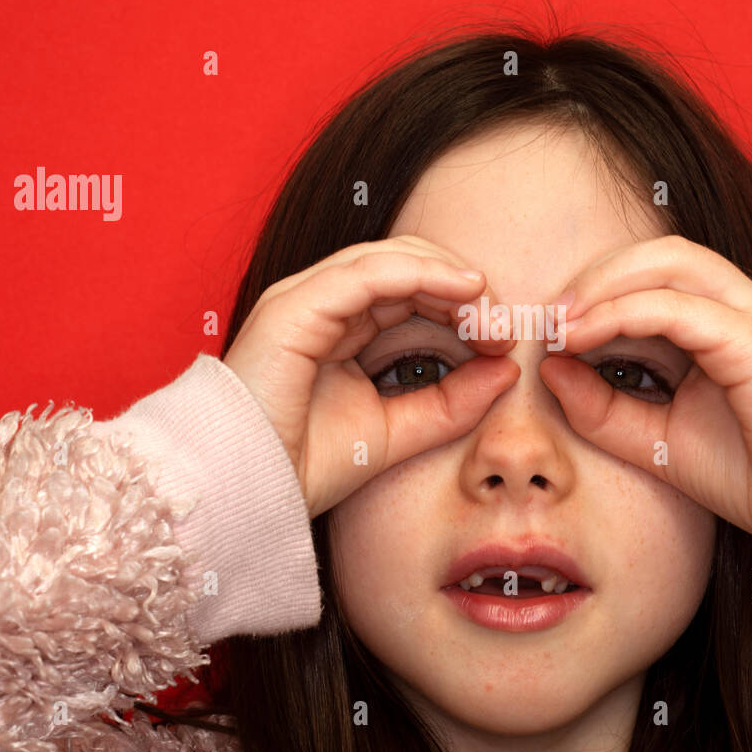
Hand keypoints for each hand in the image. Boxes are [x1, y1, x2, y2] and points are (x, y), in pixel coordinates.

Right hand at [223, 235, 517, 518]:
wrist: (244, 491)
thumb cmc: (303, 465)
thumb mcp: (398, 432)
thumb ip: (452, 404)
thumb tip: (507, 370)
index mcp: (341, 327)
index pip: (413, 292)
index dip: (463, 307)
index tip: (503, 341)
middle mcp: (322, 304)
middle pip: (409, 267)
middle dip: (464, 292)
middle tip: (504, 327)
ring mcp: (305, 299)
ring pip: (393, 260)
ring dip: (450, 280)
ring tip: (489, 309)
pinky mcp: (295, 305)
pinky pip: (369, 272)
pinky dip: (423, 274)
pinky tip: (463, 291)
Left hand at [539, 235, 751, 598]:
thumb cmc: (749, 474)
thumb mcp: (654, 438)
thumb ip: (602, 406)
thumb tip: (550, 367)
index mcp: (721, 320)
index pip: (651, 273)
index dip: (593, 288)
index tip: (546, 326)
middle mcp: (740, 305)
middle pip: (656, 254)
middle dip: (592, 276)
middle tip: (545, 317)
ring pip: (668, 264)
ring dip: (603, 286)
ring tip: (560, 322)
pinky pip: (679, 309)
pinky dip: (624, 313)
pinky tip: (585, 337)